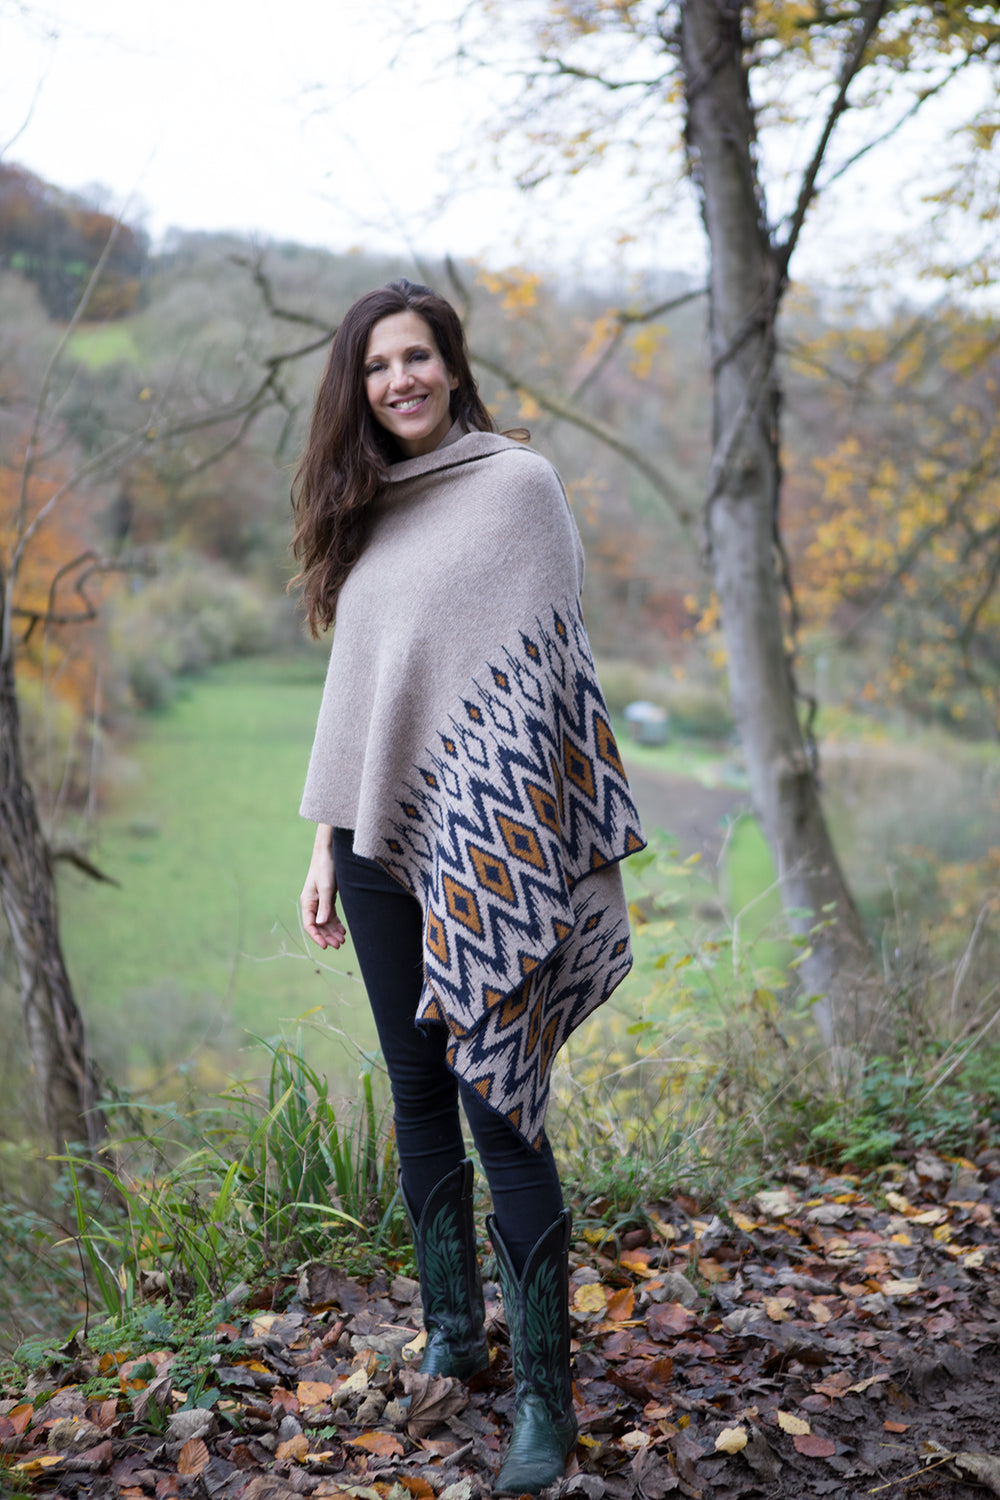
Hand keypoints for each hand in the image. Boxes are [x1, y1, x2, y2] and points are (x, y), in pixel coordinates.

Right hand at [300, 824, 347, 949]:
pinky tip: (343, 930)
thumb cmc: (325, 868)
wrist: (329, 851)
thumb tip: (320, 925)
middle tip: (339, 945)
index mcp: (307, 902)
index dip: (317, 937)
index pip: (309, 925)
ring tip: (343, 940)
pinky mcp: (327, 897)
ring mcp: (320, 901)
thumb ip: (324, 906)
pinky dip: (336, 923)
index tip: (326, 946)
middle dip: (327, 936)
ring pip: (325, 922)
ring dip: (332, 931)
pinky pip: (330, 915)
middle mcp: (312, 903)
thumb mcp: (326, 888)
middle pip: (318, 926)